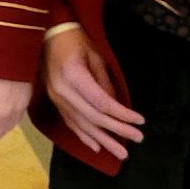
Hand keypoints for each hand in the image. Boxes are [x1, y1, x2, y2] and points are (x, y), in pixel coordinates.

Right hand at [43, 29, 144, 160]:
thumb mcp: (96, 56)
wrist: (49, 35)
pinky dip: (84, 136)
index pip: (102, 103)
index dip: (122, 114)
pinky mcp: (54, 101)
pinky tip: (97, 147)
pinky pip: (70, 123)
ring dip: (103, 140)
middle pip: (93, 117)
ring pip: (82, 124)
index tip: (140, 121)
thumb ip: (105, 82)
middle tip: (137, 139)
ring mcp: (56, 98)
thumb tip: (117, 107)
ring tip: (121, 153)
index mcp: (73, 76)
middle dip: (117, 130)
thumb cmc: (76, 40)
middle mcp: (62, 91)